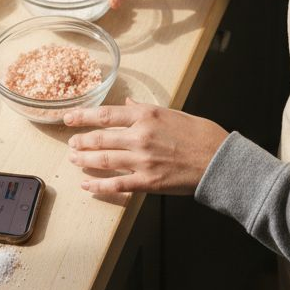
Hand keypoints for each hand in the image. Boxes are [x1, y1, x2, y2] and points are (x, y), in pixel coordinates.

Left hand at [63, 98, 229, 194]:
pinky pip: (117, 184)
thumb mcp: (172, 113)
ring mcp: (143, 160)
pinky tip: (87, 185)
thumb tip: (126, 104)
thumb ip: (145, 109)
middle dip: (81, 141)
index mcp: (147, 116)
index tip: (70, 118)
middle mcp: (141, 136)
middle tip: (71, 143)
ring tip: (74, 159)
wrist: (220, 160)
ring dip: (85, 160)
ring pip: (104, 159)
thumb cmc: (201, 135)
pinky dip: (99, 185)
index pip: (106, 115)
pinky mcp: (148, 181)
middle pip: (100, 137)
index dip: (83, 117)